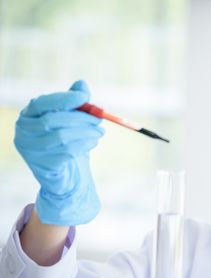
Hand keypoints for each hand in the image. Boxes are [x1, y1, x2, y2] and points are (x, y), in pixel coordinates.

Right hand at [14, 80, 104, 225]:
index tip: (85, 97)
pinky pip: (67, 152)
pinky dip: (84, 145)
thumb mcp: (70, 119)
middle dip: (81, 118)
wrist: (63, 173)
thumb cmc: (65, 140)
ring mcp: (31, 150)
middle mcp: (24, 132)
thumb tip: (82, 84)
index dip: (63, 99)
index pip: (42, 103)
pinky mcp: (43, 166)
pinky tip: (92, 143)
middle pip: (53, 120)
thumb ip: (74, 101)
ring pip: (62, 137)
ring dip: (86, 133)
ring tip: (99, 132)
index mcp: (28, 116)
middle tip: (100, 120)